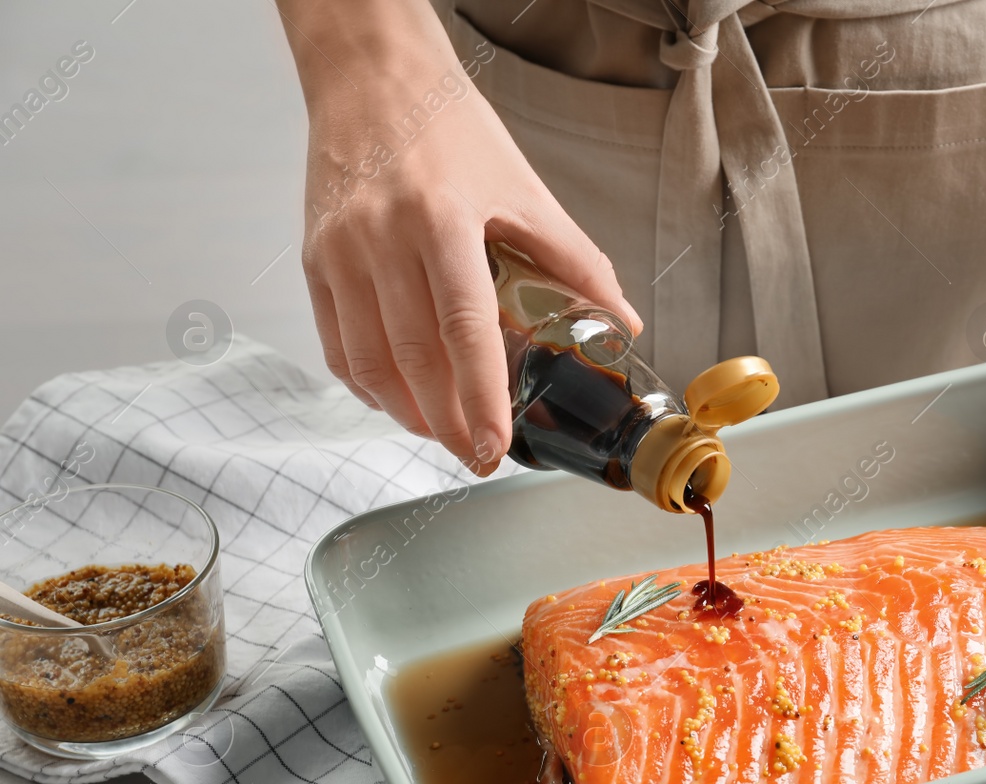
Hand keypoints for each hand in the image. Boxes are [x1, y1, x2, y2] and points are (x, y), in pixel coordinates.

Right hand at [280, 0, 641, 473]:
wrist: (372, 78)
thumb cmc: (449, 128)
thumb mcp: (524, 189)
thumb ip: (575, 261)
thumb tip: (621, 321)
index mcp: (442, 219)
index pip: (463, 330)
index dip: (480, 398)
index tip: (495, 444)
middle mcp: (382, 238)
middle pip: (413, 359)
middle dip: (448, 422)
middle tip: (477, 454)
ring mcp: (340, 251)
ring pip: (369, 361)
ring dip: (408, 412)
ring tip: (444, 432)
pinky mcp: (315, 258)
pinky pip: (337, 343)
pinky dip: (368, 383)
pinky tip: (400, 398)